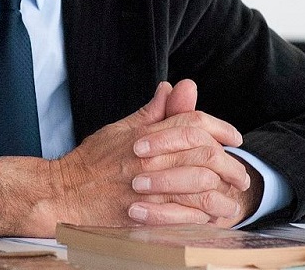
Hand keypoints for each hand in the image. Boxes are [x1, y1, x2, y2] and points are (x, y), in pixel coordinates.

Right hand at [0, 80, 259, 235]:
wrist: (63, 193)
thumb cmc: (90, 162)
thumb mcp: (121, 129)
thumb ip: (152, 112)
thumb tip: (172, 88)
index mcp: (146, 135)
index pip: (192, 123)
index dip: (219, 127)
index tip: (234, 137)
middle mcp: (150, 158)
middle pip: (203, 154)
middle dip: (229, 164)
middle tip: (241, 174)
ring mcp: (148, 187)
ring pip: (198, 185)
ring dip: (221, 191)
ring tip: (232, 197)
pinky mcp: (144, 215)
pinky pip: (184, 215)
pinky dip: (203, 215)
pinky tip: (211, 216)